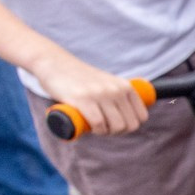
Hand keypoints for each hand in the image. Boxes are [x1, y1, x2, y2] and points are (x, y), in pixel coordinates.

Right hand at [33, 51, 149, 134]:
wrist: (53, 63)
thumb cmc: (80, 78)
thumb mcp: (107, 83)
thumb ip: (119, 96)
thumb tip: (130, 119)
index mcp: (125, 86)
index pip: (141, 117)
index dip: (129, 125)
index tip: (116, 123)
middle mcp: (116, 89)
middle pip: (130, 125)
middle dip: (118, 131)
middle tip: (104, 127)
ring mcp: (100, 94)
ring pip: (117, 126)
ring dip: (106, 132)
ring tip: (96, 126)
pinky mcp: (83, 99)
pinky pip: (99, 124)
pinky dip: (96, 130)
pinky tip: (89, 126)